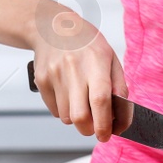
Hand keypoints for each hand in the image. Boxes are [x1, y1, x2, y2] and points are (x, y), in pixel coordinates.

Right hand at [30, 2, 126, 142]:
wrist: (52, 27)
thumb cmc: (86, 43)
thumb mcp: (110, 57)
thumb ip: (119, 85)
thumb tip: (121, 115)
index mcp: (96, 61)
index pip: (100, 100)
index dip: (104, 123)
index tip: (107, 135)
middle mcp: (74, 69)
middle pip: (80, 116)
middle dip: (89, 129)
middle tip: (95, 128)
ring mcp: (55, 75)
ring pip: (67, 117)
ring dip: (77, 119)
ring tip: (81, 102)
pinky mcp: (42, 81)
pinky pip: (55, 110)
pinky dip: (64, 111)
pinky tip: (68, 94)